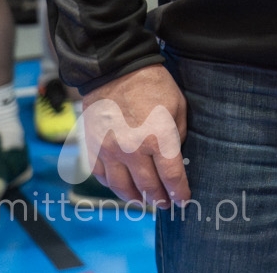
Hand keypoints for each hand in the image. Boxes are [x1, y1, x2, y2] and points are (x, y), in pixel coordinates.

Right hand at [78, 64, 190, 206]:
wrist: (115, 71)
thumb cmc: (152, 85)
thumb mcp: (177, 106)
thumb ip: (177, 134)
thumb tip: (175, 155)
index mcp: (158, 139)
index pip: (172, 176)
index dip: (179, 192)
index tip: (183, 200)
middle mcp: (132, 150)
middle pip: (148, 186)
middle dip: (159, 199)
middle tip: (165, 205)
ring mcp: (109, 151)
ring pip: (122, 187)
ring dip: (135, 198)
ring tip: (143, 202)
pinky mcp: (93, 148)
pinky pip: (102, 176)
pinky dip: (112, 186)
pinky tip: (120, 187)